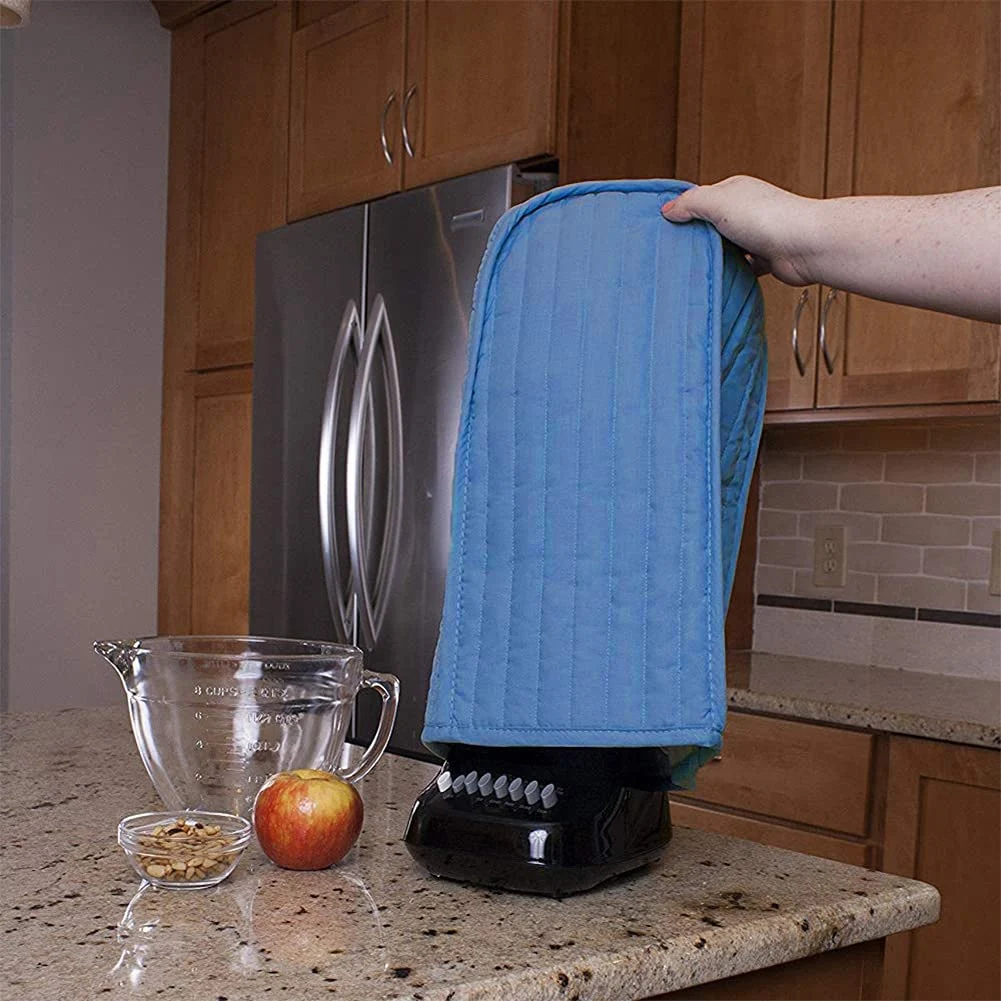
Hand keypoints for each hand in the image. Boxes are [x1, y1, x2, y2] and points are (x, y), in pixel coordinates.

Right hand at [661, 176, 815, 286]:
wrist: (804, 246)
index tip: (666, 227)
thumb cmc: (768, 218)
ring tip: (694, 267)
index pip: (703, 198)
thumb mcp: (717, 202)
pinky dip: (732, 271)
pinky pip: (742, 266)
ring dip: (715, 256)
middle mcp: (747, 210)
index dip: (684, 211)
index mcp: (736, 191)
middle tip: (676, 251)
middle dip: (697, 237)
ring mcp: (757, 235)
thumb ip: (690, 203)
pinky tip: (720, 277)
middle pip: (713, 224)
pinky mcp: (765, 259)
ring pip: (727, 247)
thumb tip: (668, 209)